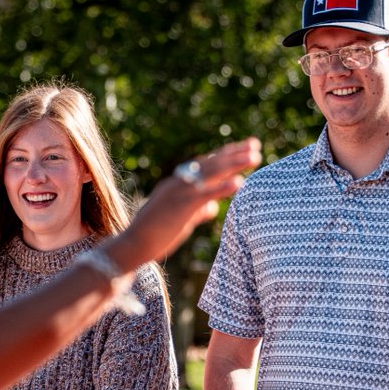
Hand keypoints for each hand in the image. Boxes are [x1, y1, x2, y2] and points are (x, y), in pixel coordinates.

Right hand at [105, 139, 260, 270]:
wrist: (132, 245)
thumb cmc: (154, 235)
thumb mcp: (180, 220)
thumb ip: (198, 212)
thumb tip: (212, 209)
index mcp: (177, 184)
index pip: (205, 165)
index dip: (226, 155)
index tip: (245, 147)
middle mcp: (179, 183)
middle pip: (211, 163)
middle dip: (234, 153)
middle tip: (256, 144)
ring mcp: (180, 193)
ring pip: (211, 173)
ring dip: (234, 163)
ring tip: (255, 156)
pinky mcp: (181, 207)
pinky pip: (205, 194)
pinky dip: (223, 187)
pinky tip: (240, 182)